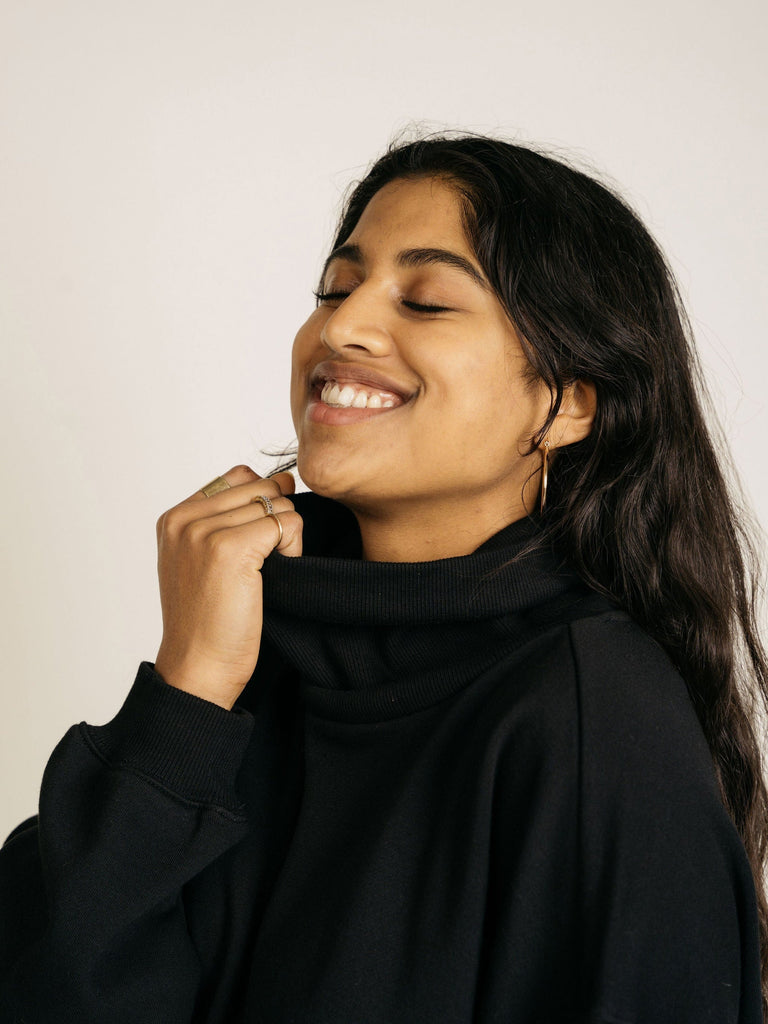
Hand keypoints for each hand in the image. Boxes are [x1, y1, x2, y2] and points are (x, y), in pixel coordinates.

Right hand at [154, 465, 301, 708]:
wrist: (199, 667)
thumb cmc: (208, 620)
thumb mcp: (202, 561)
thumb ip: (224, 520)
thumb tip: (280, 480)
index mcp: (174, 517)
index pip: (238, 476)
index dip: (263, 501)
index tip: (262, 540)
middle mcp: (184, 519)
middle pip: (260, 487)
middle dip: (277, 518)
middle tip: (269, 560)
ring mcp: (204, 532)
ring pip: (277, 504)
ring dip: (286, 536)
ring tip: (270, 571)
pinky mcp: (231, 548)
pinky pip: (287, 523)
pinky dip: (294, 548)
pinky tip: (279, 573)